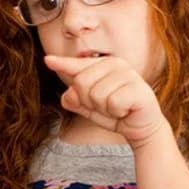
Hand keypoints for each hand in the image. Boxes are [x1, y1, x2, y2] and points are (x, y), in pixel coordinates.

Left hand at [44, 54, 167, 145]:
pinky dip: (116, 113)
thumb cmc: (115, 113)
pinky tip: (125, 110)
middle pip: (81, 83)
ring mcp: (129, 75)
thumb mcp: (90, 107)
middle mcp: (117, 64)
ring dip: (104, 109)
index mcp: (104, 64)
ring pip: (96, 95)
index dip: (63, 65)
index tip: (48, 60)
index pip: (78, 65)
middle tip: (106, 106)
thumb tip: (67, 95)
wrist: (141, 128)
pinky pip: (112, 103)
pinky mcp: (138, 89)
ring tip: (116, 108)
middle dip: (89, 101)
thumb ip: (76, 100)